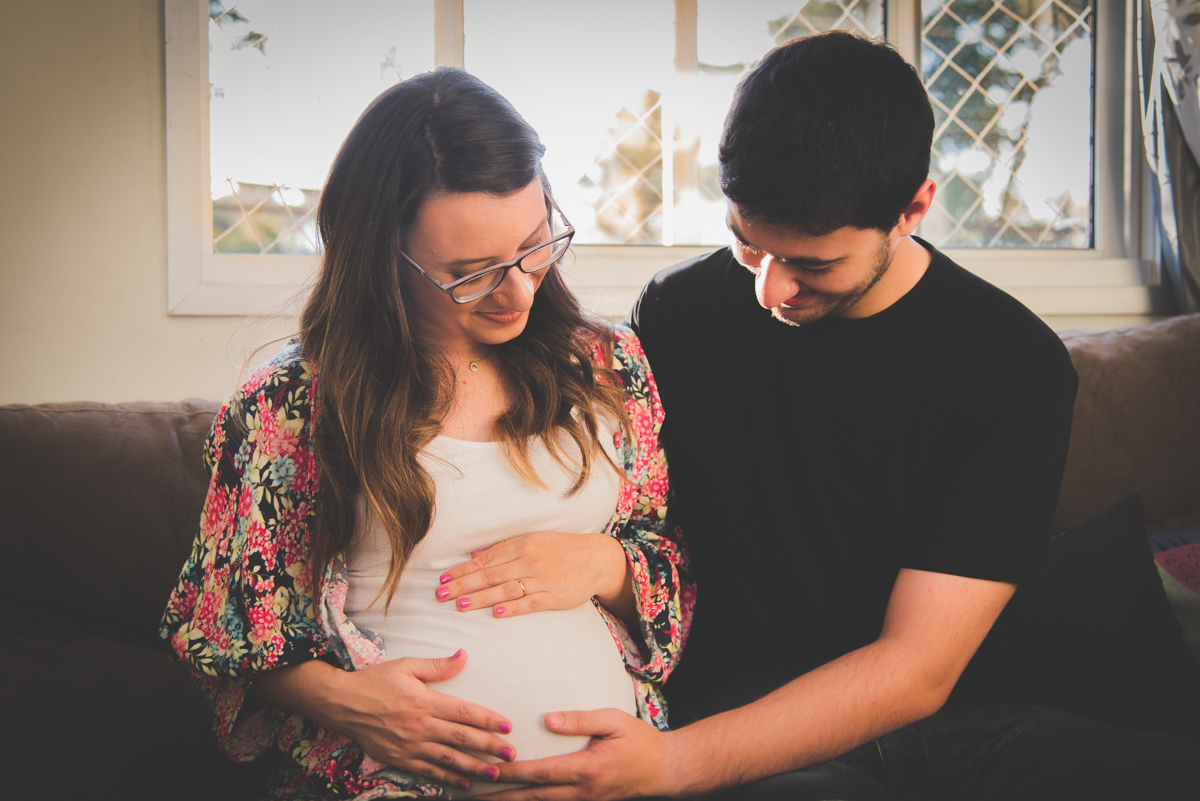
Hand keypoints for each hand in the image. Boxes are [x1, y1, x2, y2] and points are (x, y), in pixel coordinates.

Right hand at [317, 650, 516, 788]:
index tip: (507, 727)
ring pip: (448, 759)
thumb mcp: (406, 666)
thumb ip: (437, 665)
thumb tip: (464, 656)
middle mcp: (420, 726)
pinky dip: (448, 779)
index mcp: (425, 701)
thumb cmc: (376, 681)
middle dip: (489, 748)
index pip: (464, 712)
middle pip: (462, 738)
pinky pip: (428, 771)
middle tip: (511, 755)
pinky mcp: (399, 759)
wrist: (341, 703)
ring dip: (474, 767)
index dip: (488, 721)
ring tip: (494, 773)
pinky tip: (464, 783)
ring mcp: (410, 745)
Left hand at [435, 531, 632, 619]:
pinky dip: (512, 608)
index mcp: (521, 545)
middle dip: (464, 585)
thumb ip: (505, 550)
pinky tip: (496, 614)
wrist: (596, 558)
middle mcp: (529, 560)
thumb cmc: (561, 549)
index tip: (443, 580)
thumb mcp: (533, 541)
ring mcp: (541, 578)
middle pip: (490, 575)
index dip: (463, 571)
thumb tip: (475, 556)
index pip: (485, 560)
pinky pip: (529, 603)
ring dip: (482, 598)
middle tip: (441, 595)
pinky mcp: (554, 596)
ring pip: (505, 589)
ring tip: (461, 605)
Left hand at [476, 709, 673, 800]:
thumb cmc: (639, 740)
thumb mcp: (614, 720)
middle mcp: (583, 791)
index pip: (541, 772)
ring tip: (485, 800)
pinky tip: (516, 800)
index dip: (512, 773)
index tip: (488, 770)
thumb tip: (548, 719)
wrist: (663, 769)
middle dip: (502, 796)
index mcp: (587, 768)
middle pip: (534, 796)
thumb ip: (581, 720)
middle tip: (473, 795)